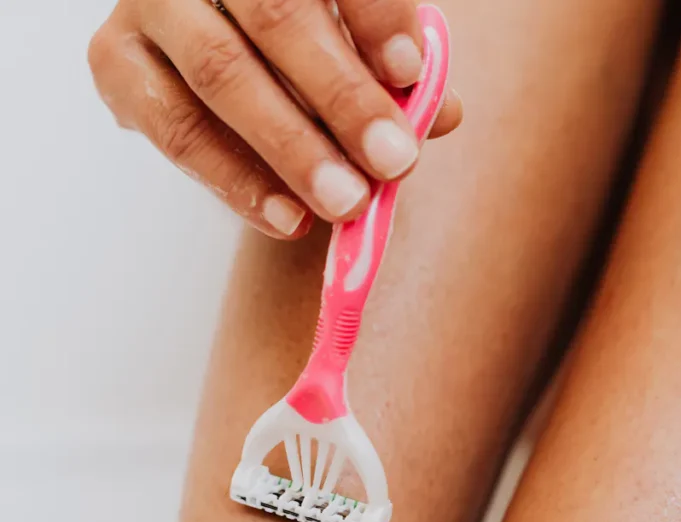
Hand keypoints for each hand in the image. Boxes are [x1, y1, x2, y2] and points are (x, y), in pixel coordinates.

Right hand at [88, 0, 461, 237]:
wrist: (224, 52)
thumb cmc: (305, 48)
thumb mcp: (356, 48)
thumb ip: (395, 72)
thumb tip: (442, 113)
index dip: (375, 16)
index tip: (411, 71)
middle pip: (277, 16)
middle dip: (343, 96)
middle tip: (394, 161)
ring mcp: (153, 3)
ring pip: (221, 72)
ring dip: (292, 147)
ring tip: (347, 203)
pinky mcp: (115, 60)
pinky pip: (175, 128)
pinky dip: (235, 180)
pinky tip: (287, 217)